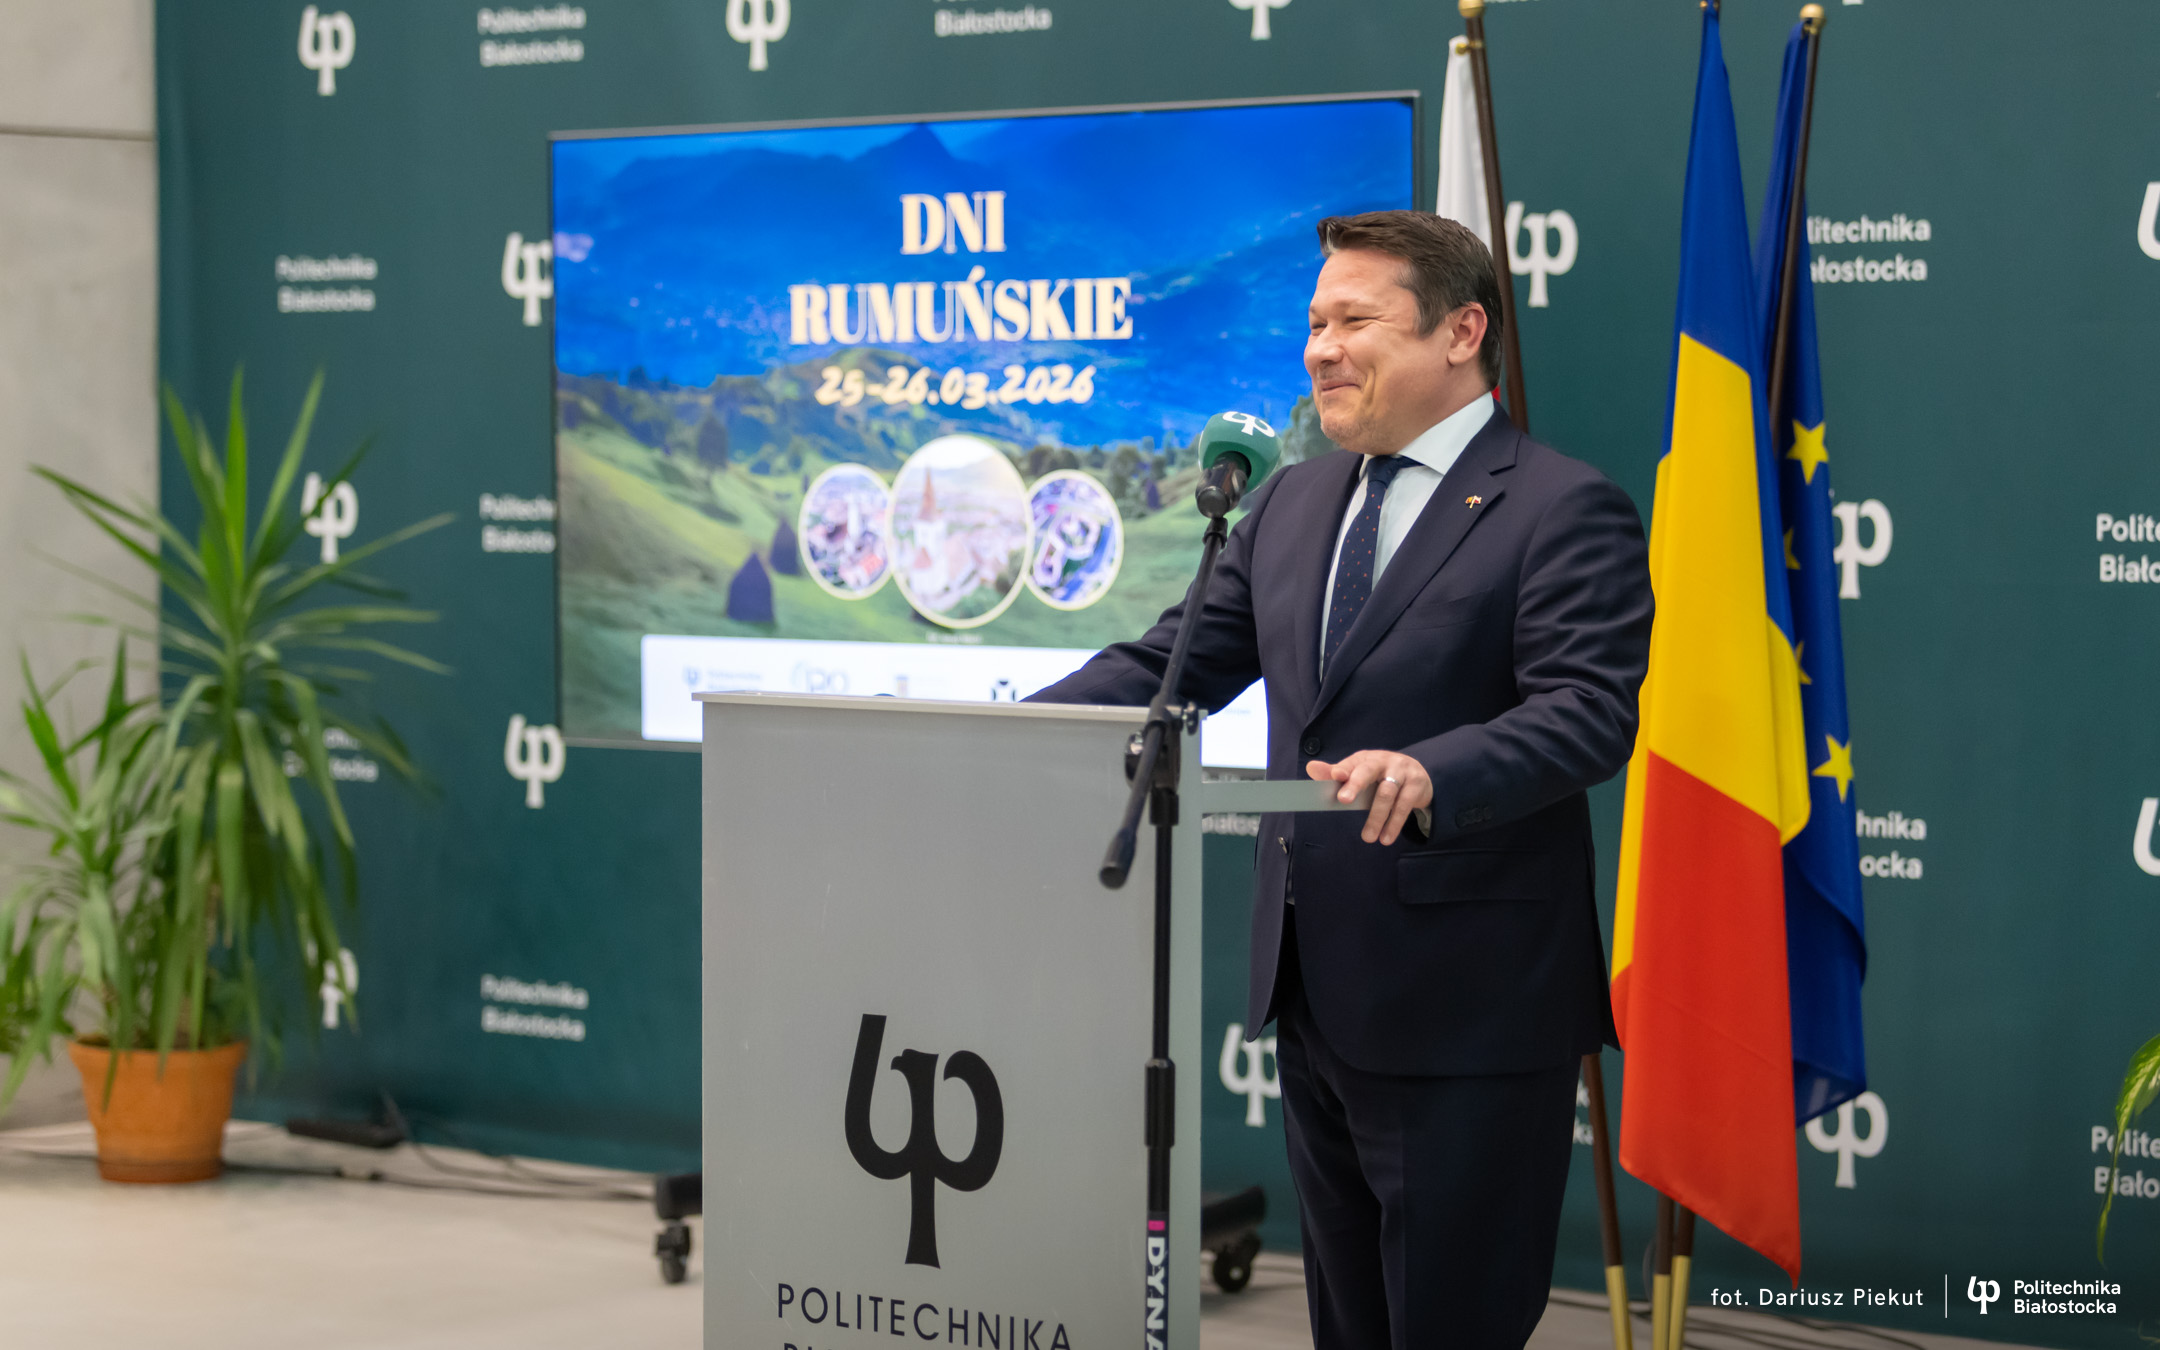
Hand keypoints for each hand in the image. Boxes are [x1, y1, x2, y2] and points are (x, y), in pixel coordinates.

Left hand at [1306, 751, 1432, 845]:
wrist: (1419, 774)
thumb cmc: (1381, 776)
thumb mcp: (1361, 773)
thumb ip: (1337, 774)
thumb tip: (1311, 768)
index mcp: (1366, 758)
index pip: (1351, 763)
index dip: (1342, 769)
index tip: (1335, 775)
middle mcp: (1383, 761)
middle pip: (1368, 771)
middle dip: (1355, 784)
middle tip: (1343, 800)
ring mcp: (1402, 772)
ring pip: (1387, 793)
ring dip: (1376, 817)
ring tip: (1367, 838)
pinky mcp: (1416, 785)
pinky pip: (1404, 805)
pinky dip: (1394, 823)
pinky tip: (1386, 837)